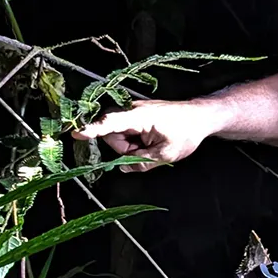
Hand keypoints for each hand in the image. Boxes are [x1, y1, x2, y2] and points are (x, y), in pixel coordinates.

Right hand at [73, 100, 219, 171]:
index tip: (76, 133)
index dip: (92, 129)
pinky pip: (126, 131)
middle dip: (124, 148)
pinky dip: (134, 140)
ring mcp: (134, 111)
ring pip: (118, 134)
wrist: (200, 116)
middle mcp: (133, 110)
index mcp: (139, 117)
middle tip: (146, 152)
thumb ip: (141, 163)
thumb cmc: (187, 132)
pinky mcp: (137, 115)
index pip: (110, 123)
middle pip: (112, 133)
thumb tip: (123, 168)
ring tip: (152, 145)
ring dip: (130, 145)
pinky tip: (150, 140)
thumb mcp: (165, 155)